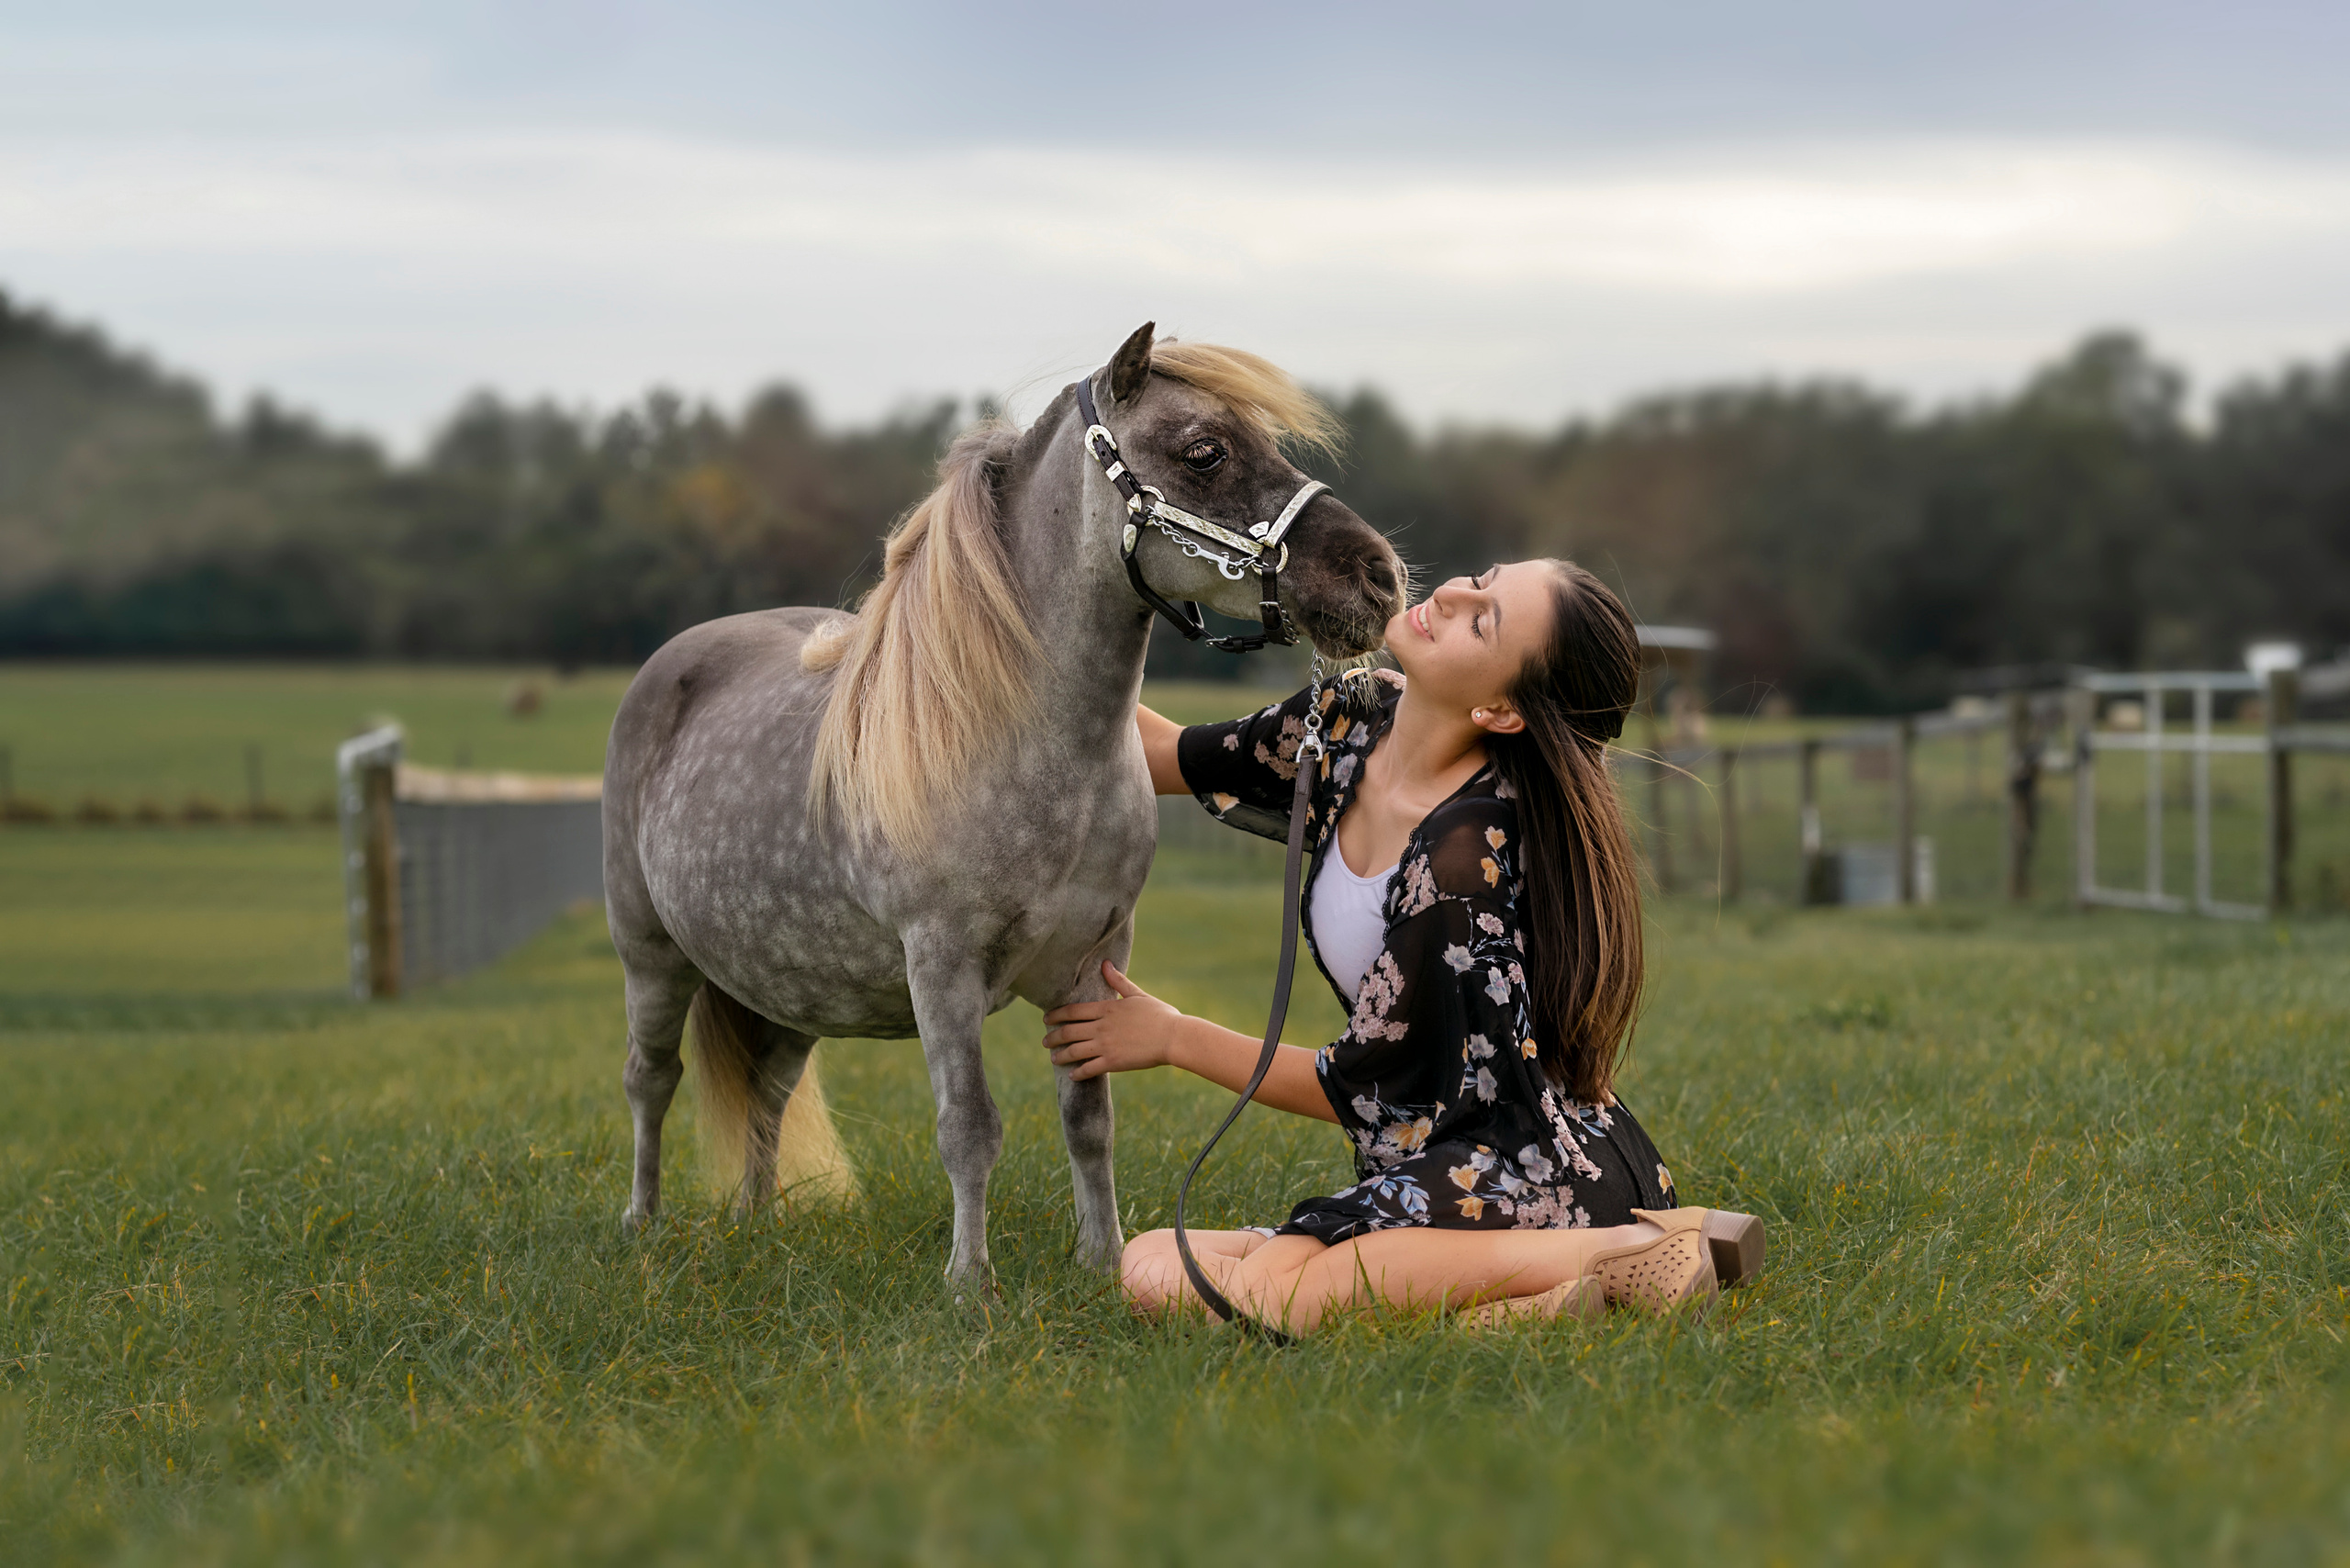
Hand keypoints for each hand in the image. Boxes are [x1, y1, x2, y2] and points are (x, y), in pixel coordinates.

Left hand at [1042, 961, 1183, 1080]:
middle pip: (1068, 1032)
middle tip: (1045, 1041)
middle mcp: (1101, 1026)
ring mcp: (1105, 1045)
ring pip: (1074, 1051)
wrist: (1173, 1037)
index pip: (1072, 1011)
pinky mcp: (1113, 1062)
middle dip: (1053, 1037)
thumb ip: (1118, 982)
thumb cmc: (1160, 1015)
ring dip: (1060, 1055)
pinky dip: (1078, 1072)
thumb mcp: (1138, 995)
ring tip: (1053, 1058)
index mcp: (1107, 1008)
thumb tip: (1106, 963)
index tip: (1047, 1019)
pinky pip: (1089, 1069)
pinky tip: (1072, 1075)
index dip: (1056, 1015)